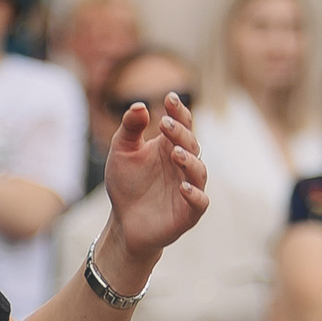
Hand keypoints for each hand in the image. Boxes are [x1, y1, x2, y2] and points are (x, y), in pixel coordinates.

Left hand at [101, 90, 207, 262]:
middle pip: (191, 144)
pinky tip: (183, 187)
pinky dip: (194, 195)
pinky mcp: (189, 213)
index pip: (182, 124)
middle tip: (165, 124)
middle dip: (180, 133)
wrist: (124, 223)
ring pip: (198, 171)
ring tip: (175, 153)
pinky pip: (199, 202)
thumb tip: (139, 106)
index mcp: (170, 146)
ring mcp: (189, 188)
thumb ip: (130, 129)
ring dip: (189, 161)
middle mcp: (184, 165)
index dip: (179, 111)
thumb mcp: (122, 152)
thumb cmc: (126, 184)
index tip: (169, 98)